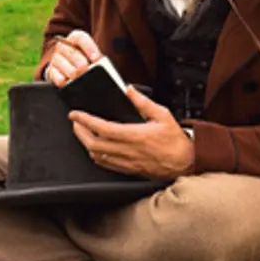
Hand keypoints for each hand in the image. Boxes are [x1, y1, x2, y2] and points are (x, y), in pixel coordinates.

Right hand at [46, 30, 101, 86]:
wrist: (72, 67)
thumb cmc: (86, 60)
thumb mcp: (92, 56)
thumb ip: (96, 58)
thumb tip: (100, 64)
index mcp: (75, 38)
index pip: (80, 38)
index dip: (89, 47)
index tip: (97, 59)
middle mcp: (63, 46)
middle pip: (72, 52)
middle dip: (82, 64)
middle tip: (88, 71)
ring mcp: (55, 58)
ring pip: (63, 64)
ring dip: (73, 72)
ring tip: (81, 77)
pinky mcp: (50, 70)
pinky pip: (55, 75)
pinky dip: (63, 80)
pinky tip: (69, 82)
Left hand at [69, 86, 194, 179]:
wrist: (184, 163)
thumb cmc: (175, 141)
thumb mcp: (163, 115)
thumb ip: (144, 102)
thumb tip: (130, 91)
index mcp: (134, 135)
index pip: (102, 128)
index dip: (85, 120)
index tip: (76, 114)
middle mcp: (127, 150)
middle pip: (93, 144)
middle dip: (79, 132)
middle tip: (75, 122)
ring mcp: (125, 162)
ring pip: (96, 155)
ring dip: (85, 144)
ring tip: (83, 133)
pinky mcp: (127, 170)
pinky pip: (104, 164)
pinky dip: (95, 155)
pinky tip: (95, 149)